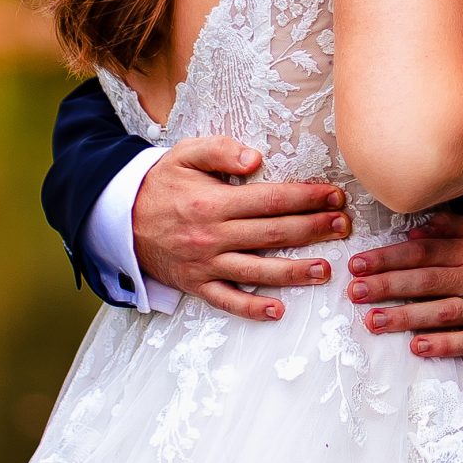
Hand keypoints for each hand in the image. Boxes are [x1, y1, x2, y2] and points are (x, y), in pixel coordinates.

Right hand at [132, 136, 351, 319]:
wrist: (119, 218)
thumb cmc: (162, 183)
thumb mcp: (185, 154)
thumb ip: (220, 151)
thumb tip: (255, 160)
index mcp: (213, 203)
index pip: (271, 201)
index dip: (306, 198)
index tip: (334, 197)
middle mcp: (212, 236)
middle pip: (272, 234)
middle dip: (312, 230)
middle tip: (343, 226)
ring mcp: (204, 264)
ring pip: (257, 270)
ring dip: (294, 272)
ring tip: (327, 270)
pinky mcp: (196, 284)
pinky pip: (226, 300)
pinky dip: (251, 308)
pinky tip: (278, 311)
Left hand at [346, 211, 462, 359]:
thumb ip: (454, 227)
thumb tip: (416, 229)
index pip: (425, 251)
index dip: (390, 257)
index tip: (360, 263)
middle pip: (428, 280)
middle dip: (388, 285)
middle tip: (355, 291)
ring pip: (443, 311)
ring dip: (406, 316)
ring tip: (373, 320)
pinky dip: (444, 344)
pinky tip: (417, 347)